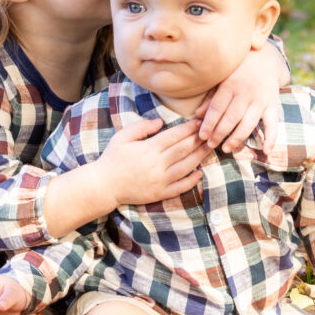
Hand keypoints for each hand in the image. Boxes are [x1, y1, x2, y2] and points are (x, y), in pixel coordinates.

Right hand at [96, 116, 212, 207]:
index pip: (175, 136)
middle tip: (210, 132)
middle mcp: (157, 164)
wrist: (104, 185)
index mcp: (149, 149)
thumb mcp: (122, 137)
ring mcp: (160, 180)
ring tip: (209, 148)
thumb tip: (160, 122)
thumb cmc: (112, 159)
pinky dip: (192, 181)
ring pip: (186, 167)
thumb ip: (141, 127)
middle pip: (184, 149)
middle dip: (198, 139)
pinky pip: (180, 187)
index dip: (189, 128)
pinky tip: (200, 173)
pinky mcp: (160, 193)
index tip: (199, 122)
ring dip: (200, 157)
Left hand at [196, 42, 286, 152]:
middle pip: (231, 118)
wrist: (265, 59)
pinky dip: (271, 138)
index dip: (209, 123)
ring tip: (226, 148)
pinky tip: (266, 151)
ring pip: (248, 123)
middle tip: (210, 145)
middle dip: (220, 133)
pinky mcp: (273, 105)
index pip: (217, 108)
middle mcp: (246, 93)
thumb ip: (211, 98)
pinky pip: (273, 123)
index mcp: (230, 85)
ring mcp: (261, 100)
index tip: (201, 135)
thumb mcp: (222, 79)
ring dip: (237, 138)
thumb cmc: (238, 71)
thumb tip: (197, 115)